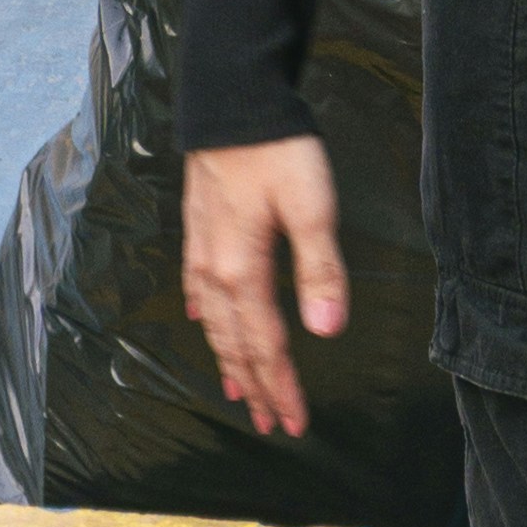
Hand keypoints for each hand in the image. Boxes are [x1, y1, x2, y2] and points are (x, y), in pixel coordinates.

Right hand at [181, 133, 347, 437]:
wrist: (231, 101)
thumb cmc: (275, 150)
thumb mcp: (311, 206)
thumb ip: (320, 269)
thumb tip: (328, 329)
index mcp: (242, 272)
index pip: (266, 345)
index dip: (282, 387)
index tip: (296, 422)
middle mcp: (215, 271)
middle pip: (236, 345)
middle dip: (256, 387)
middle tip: (273, 425)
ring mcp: (202, 251)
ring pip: (214, 324)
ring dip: (230, 361)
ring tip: (240, 393)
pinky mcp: (200, 231)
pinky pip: (198, 290)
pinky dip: (205, 317)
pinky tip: (204, 323)